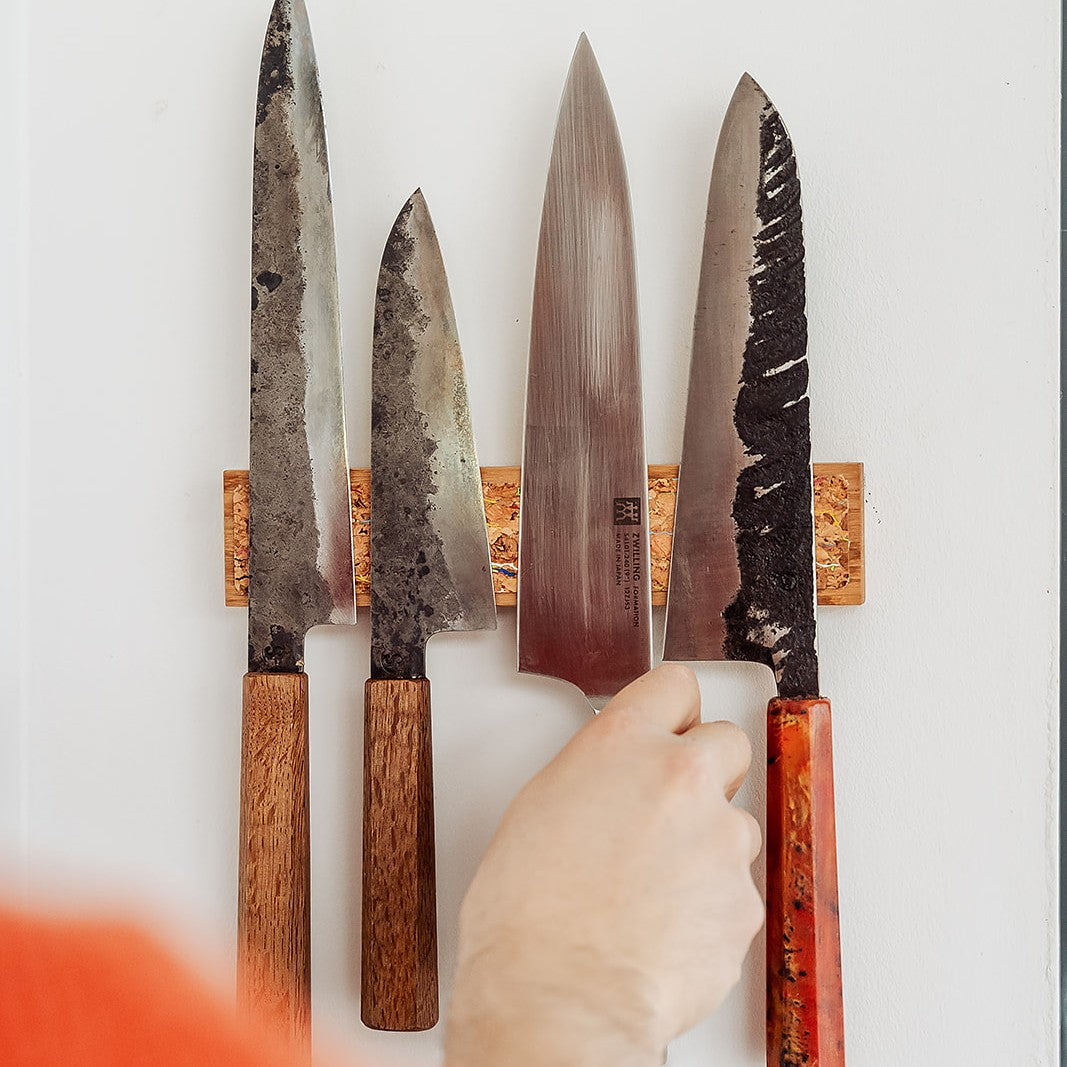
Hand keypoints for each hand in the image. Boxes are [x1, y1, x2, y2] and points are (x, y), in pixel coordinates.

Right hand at [445, 664, 763, 1066]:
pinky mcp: (743, 900)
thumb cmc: (527, 917)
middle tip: (669, 807)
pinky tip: (666, 925)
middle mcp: (680, 778)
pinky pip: (737, 887)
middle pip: (727, 741)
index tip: (673, 720)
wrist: (559, 999)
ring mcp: (719, 838)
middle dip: (705, 768)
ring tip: (655, 886)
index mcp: (623, 744)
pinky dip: (712, 903)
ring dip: (707, 843)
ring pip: (735, 821)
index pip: (675, 685)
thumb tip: (613, 781)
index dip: (672, 708)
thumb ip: (595, 774)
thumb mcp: (539, 808)